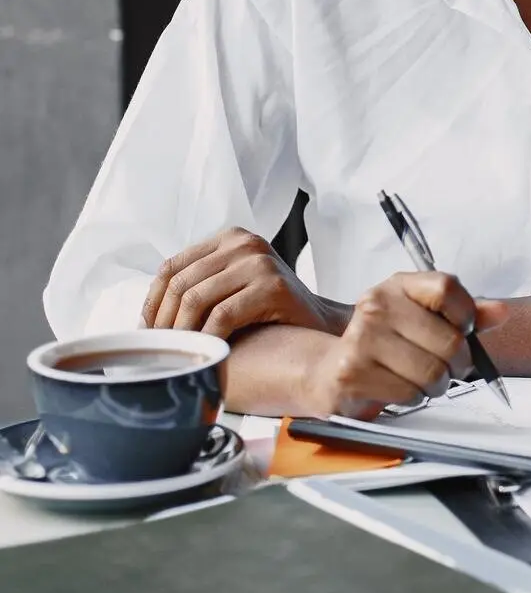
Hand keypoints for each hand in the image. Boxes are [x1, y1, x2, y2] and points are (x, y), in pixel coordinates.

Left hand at [142, 229, 347, 340]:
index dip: (152, 301)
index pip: (172, 266)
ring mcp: (259, 262)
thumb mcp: (233, 286)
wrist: (320, 323)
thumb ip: (202, 286)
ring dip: (181, 332)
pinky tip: (205, 353)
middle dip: (163, 321)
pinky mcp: (272, 286)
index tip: (147, 331)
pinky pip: (223, 315)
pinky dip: (207, 338)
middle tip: (160, 349)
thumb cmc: (272, 312)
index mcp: (230, 238)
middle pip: (181, 282)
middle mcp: (244, 243)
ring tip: (180, 353)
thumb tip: (148, 318)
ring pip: (197, 298)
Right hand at [302, 272, 507, 419]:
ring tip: (419, 379)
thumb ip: (462, 315)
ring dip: (435, 385)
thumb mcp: (421, 319)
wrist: (329, 371)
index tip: (464, 330)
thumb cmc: (383, 345)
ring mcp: (362, 338)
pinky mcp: (352, 373)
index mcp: (398, 286)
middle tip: (446, 368)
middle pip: (449, 341)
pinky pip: (409, 394)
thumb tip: (501, 312)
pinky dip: (412, 398)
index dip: (466, 314)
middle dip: (456, 365)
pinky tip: (398, 388)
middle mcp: (377, 306)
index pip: (447, 288)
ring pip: (432, 372)